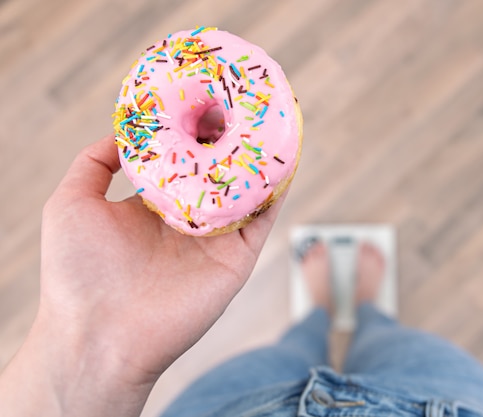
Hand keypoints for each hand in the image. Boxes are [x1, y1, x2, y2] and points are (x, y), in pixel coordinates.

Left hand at [0, 134, 285, 416]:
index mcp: (152, 207)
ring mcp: (214, 239)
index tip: (204, 101)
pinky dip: (275, 191)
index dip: (194, 133)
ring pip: (246, 192)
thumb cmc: (77, 272)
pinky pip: (263, 219)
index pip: (182, 162)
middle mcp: (187, 220)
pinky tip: (282, 161)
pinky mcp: (237, 258)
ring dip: (260, 161)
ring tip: (270, 125)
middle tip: (242, 106)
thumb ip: (93, 164)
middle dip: (231, 141)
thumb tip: (119, 131)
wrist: (100, 335)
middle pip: (218, 173)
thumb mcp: (70, 203)